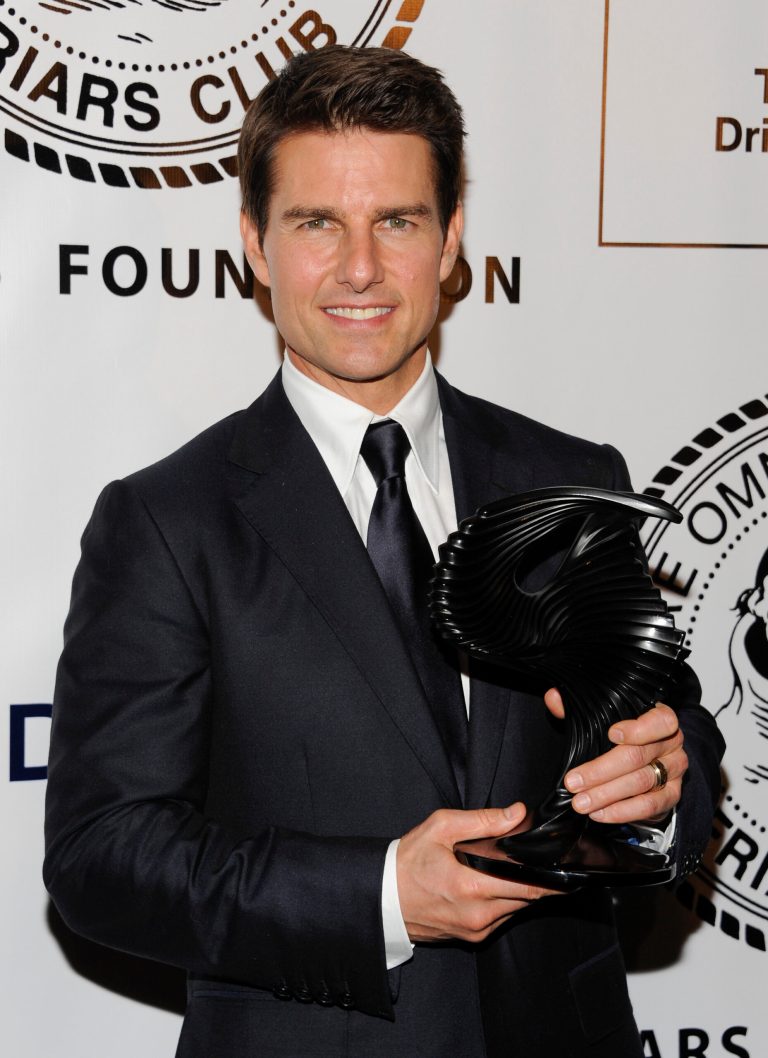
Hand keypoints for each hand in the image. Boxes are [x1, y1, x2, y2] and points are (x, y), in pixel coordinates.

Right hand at [396, 804, 561, 943]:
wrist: (382, 897)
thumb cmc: (408, 861)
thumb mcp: (440, 827)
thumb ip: (482, 820)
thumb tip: (517, 813)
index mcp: (472, 887)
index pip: (529, 886)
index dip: (552, 876)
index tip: (567, 866)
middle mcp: (479, 915)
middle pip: (528, 898)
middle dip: (540, 880)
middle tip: (546, 860)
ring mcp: (476, 930)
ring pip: (516, 909)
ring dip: (521, 890)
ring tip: (518, 868)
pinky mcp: (472, 937)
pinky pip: (501, 918)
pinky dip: (505, 901)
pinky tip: (496, 883)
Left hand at [544, 690, 686, 824]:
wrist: (647, 762)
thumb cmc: (622, 736)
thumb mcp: (602, 719)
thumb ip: (577, 709)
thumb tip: (554, 698)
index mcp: (660, 718)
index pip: (660, 721)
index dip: (638, 728)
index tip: (611, 734)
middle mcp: (671, 743)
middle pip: (637, 756)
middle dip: (601, 771)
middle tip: (574, 782)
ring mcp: (673, 771)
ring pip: (641, 783)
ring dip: (607, 795)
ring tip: (581, 802)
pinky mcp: (671, 796)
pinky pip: (648, 806)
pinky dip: (622, 812)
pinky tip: (600, 813)